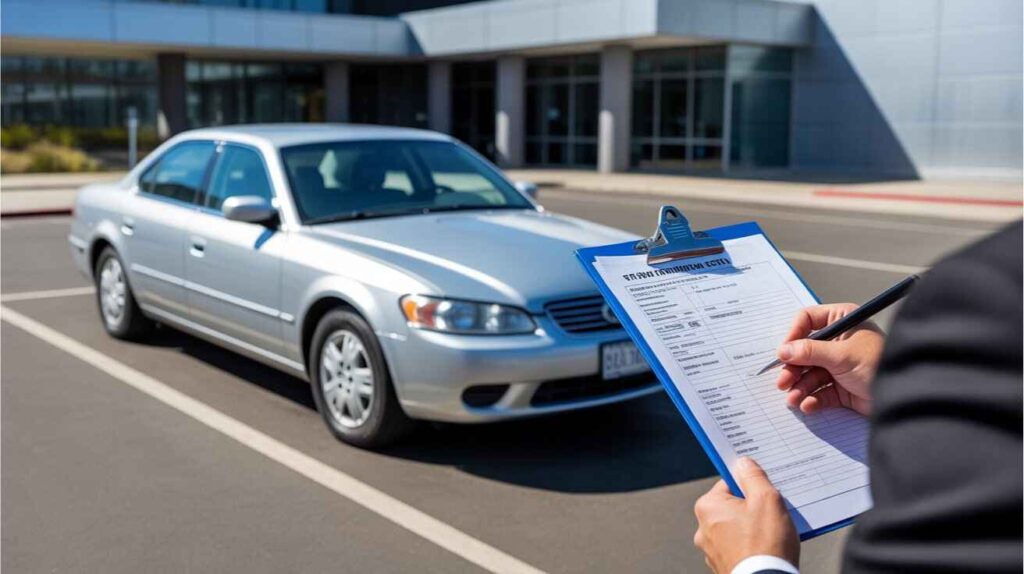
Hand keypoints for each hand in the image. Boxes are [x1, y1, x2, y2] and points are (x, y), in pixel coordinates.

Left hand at [694, 457, 798, 573]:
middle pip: (733, 506)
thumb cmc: (765, 543)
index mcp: (708, 507)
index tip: (765, 491)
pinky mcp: (723, 564)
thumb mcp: (766, 499)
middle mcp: (703, 528)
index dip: (750, 485)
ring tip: (772, 534)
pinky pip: (739, 547)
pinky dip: (751, 546)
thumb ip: (753, 476)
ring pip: (736, 528)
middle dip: (753, 508)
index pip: (729, 483)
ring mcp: (712, 549)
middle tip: (772, 513)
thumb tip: (743, 462)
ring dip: (753, 528)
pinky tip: (767, 548)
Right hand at [775, 304, 884, 415]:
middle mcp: (839, 341)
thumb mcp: (841, 354)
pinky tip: (808, 405)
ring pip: (810, 374)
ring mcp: (840, 365)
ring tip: (793, 399)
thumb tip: (783, 350)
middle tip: (783, 382)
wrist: (906, 397)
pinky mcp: (842, 388)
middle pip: (804, 351)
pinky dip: (812, 399)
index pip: (807, 320)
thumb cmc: (879, 364)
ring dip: (800, 387)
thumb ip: (810, 351)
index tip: (783, 352)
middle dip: (793, 368)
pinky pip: (820, 391)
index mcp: (843, 321)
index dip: (793, 335)